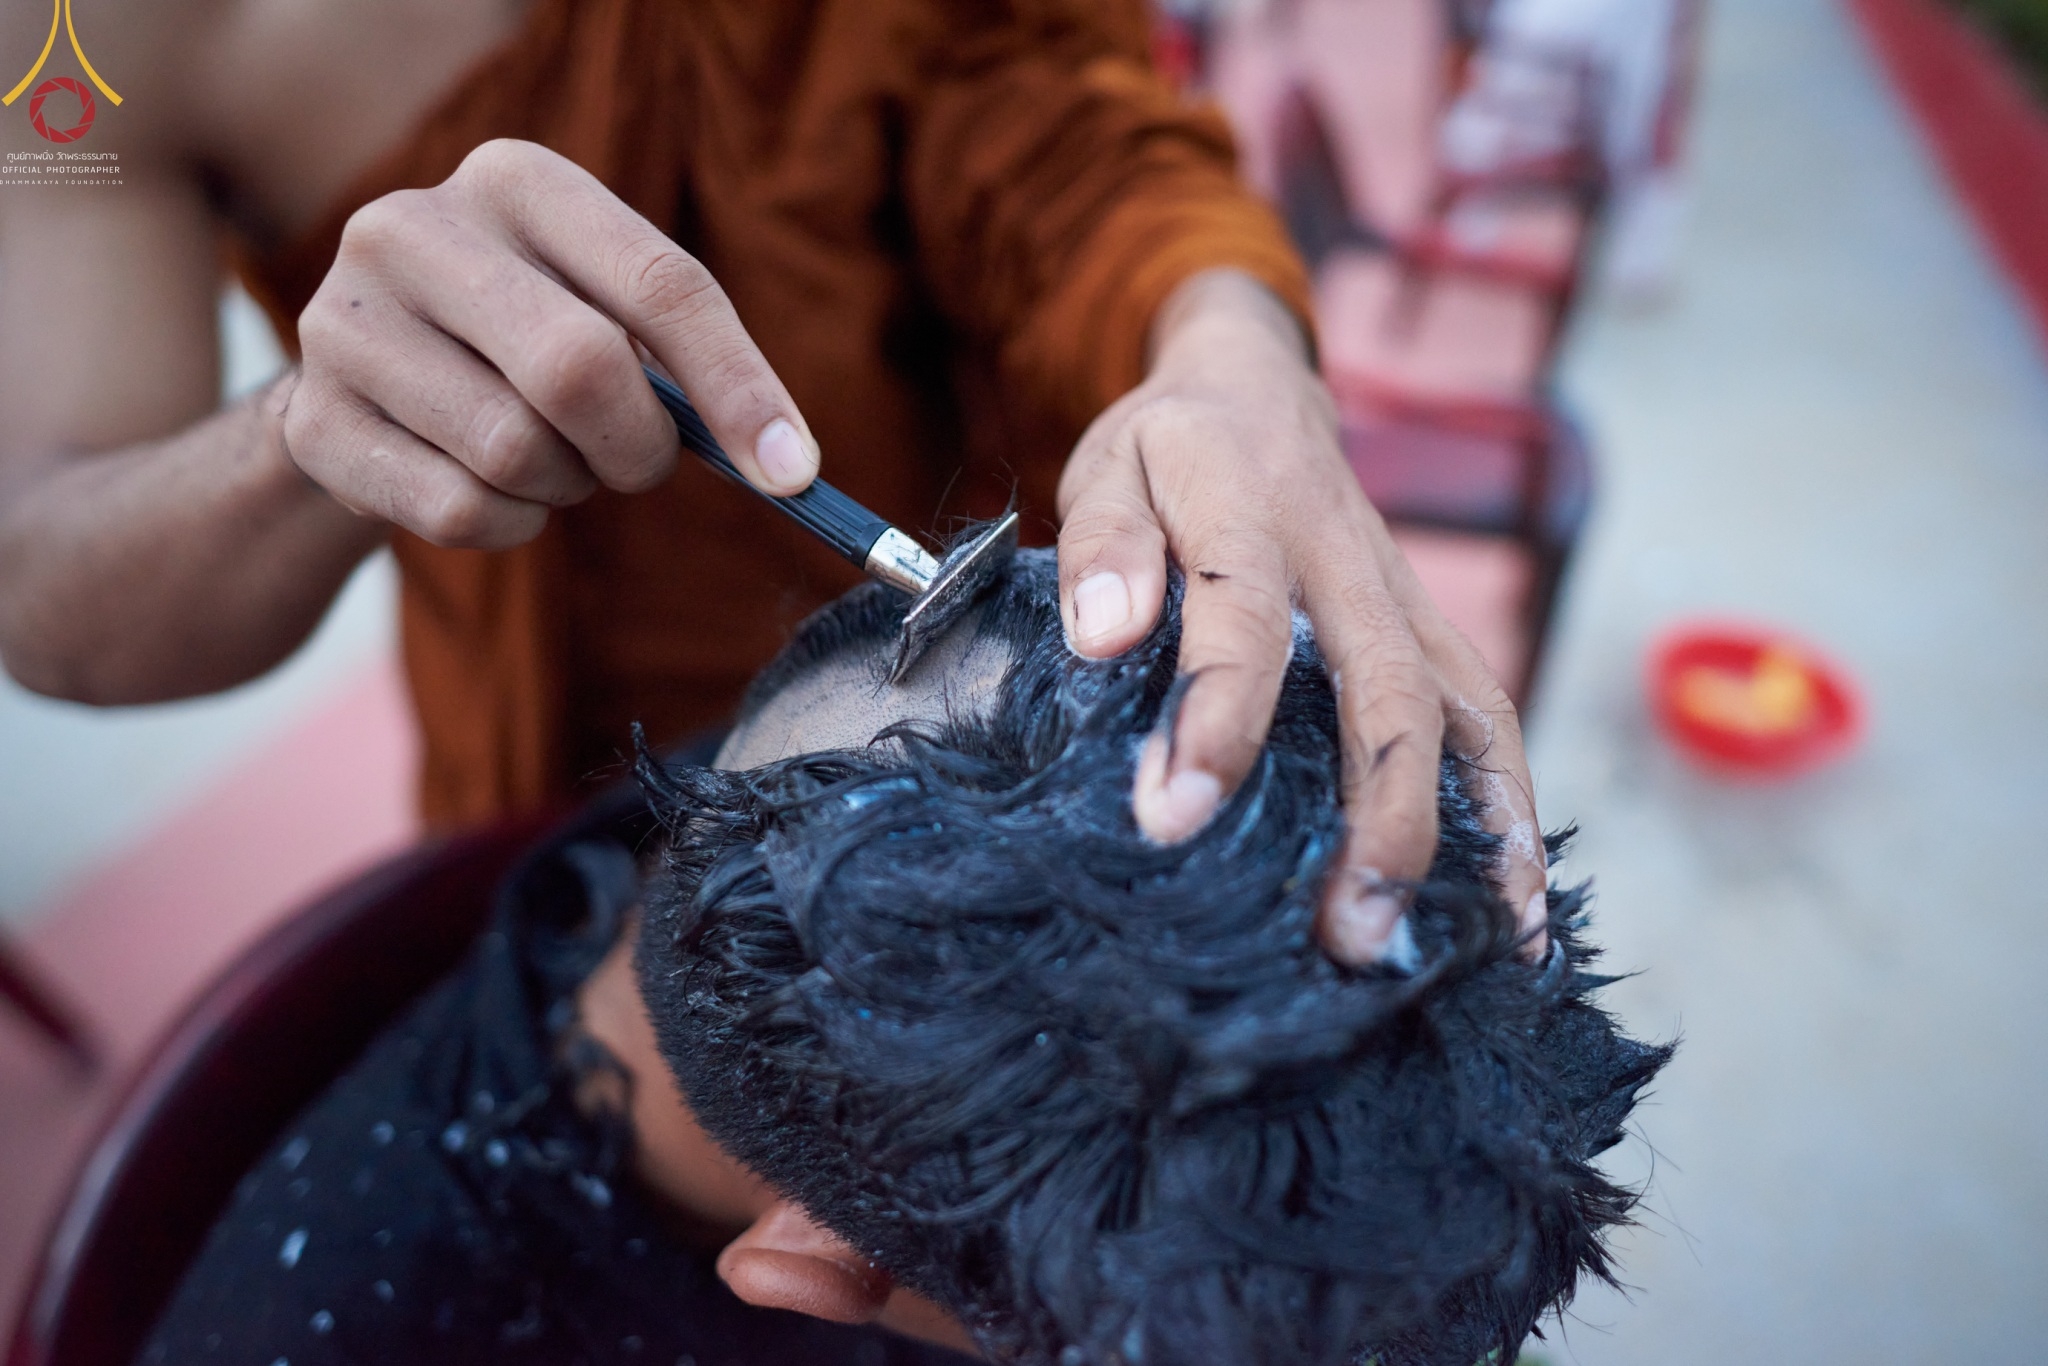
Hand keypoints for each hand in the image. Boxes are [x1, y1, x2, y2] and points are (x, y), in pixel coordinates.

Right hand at [287, 140, 819, 547]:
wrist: (367, 384)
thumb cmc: (526, 345)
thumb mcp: (604, 312)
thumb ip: (690, 368)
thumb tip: (787, 466)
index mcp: (513, 180)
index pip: (660, 283)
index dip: (738, 386)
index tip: (794, 473)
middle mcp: (411, 228)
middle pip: (579, 368)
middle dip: (637, 446)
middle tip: (638, 463)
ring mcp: (344, 322)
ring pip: (515, 451)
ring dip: (564, 487)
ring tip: (549, 459)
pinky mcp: (312, 421)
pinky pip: (459, 510)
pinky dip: (508, 526)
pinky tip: (493, 490)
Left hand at [1055, 269, 1547, 964]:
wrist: (1258, 392)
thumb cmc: (1168, 451)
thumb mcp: (1108, 468)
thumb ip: (1103, 546)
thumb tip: (1103, 633)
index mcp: (1250, 510)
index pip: (1243, 619)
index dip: (1214, 718)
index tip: (1171, 818)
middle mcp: (1348, 561)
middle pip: (1388, 693)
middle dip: (1380, 819)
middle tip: (1348, 934)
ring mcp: (1405, 600)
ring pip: (1464, 715)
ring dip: (1473, 832)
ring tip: (1477, 946)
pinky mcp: (1433, 633)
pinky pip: (1489, 721)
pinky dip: (1514, 813)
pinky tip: (1518, 911)